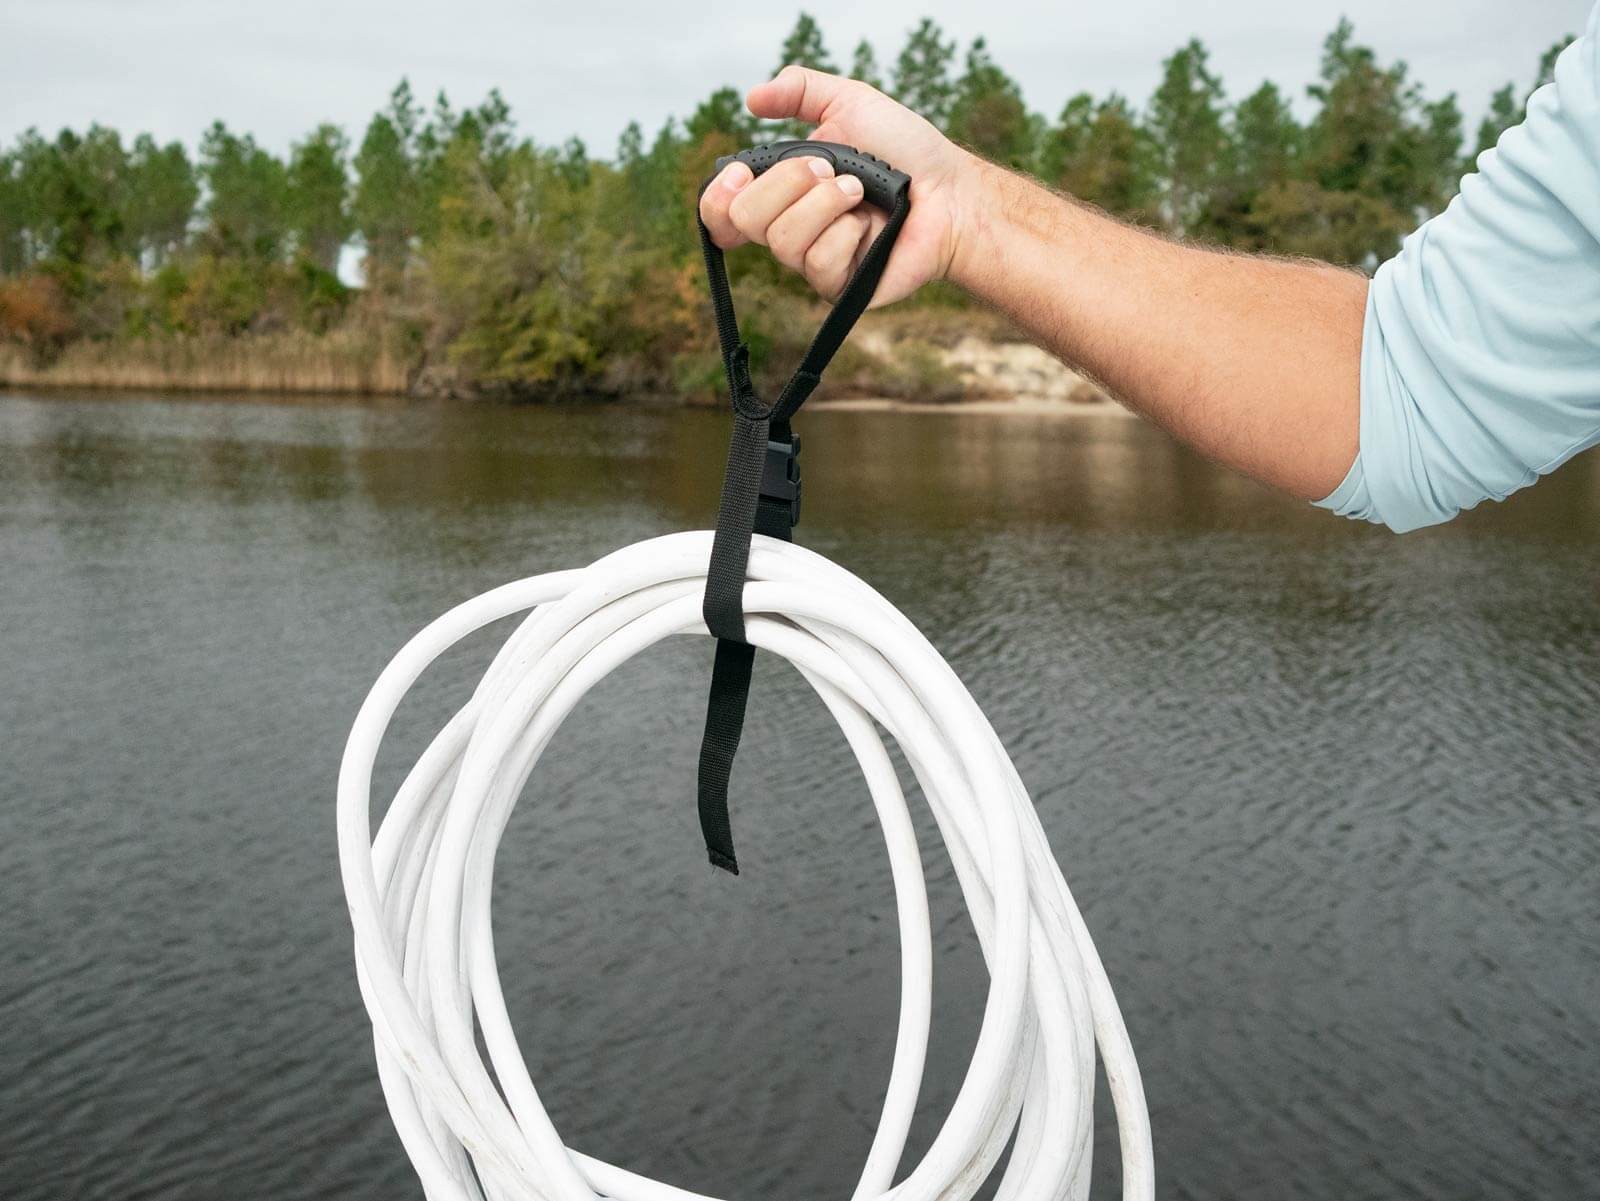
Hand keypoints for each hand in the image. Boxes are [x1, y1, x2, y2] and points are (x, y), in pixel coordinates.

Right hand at [697, 66, 979, 305]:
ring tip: (859, 192)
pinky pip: (818, 264)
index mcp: (782, 192)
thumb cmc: (906, 151)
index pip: (721, 213)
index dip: (718, 197)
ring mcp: (812, 262)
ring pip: (781, 241)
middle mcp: (789, 230)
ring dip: (825, 204)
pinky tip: (870, 227)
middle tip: (830, 170)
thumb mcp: (850, 103)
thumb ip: (801, 91)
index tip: (743, 171)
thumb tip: (752, 98)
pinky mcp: (839, 288)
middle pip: (744, 221)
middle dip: (788, 184)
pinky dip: (846, 234)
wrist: (951, 192)